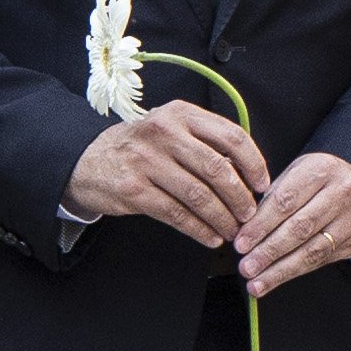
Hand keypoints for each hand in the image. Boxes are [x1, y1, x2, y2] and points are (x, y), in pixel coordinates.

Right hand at [66, 98, 266, 251]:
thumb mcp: (170, 128)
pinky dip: (200, 230)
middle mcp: (164, 133)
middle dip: (240, 197)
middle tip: (250, 215)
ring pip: (199, 195)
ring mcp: (147, 161)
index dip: (254, 163)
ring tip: (233, 230)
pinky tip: (211, 237)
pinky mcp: (135, 190)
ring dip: (223, 218)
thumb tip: (247, 171)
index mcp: (181, 114)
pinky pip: (177, 214)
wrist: (88, 161)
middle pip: (218, 169)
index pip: (231, 136)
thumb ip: (204, 141)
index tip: (263, 184)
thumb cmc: (139, 147)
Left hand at [234, 148, 350, 293]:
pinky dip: (292, 272)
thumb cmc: (316, 180)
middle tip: (246, 267)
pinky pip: (319, 261)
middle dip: (269, 251)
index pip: (286, 201)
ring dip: (279, 270)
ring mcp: (349, 220)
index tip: (241, 243)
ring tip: (256, 282)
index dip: (261, 225)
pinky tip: (273, 280)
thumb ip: (272, 197)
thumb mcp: (295, 173)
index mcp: (320, 170)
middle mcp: (340, 194)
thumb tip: (244, 229)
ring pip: (311, 250)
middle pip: (299, 228)